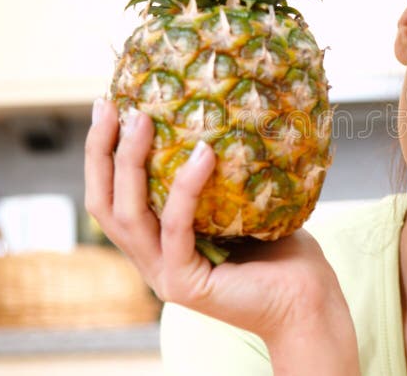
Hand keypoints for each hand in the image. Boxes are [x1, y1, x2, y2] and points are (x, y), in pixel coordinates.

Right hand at [84, 98, 358, 373]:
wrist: (307, 302)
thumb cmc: (280, 251)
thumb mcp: (237, 205)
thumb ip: (215, 175)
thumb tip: (213, 117)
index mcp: (157, 243)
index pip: (112, 197)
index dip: (102, 154)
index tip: (108, 105)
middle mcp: (151, 261)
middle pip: (104, 205)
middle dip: (100, 152)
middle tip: (110, 105)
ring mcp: (163, 275)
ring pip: (128, 216)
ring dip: (130, 163)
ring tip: (144, 120)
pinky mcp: (185, 284)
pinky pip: (176, 228)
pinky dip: (185, 188)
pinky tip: (203, 153)